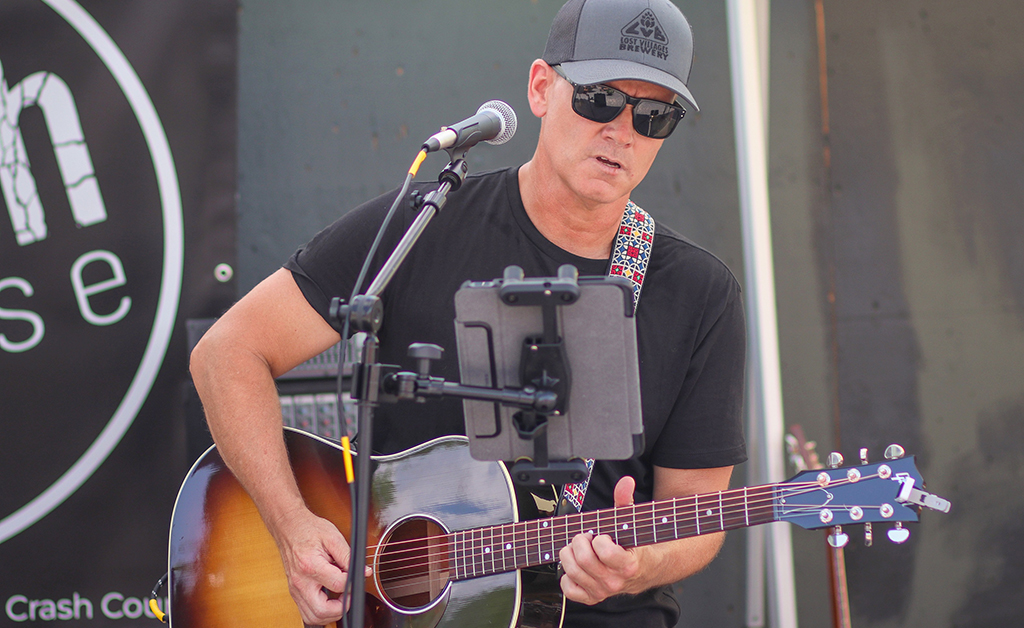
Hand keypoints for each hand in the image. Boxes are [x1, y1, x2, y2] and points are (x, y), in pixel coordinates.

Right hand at [270, 507, 371, 625]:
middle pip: (321, 611)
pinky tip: (329, 599)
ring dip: (330, 614)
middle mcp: (300, 582)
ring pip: (312, 617)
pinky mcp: (294, 592)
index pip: (337, 585)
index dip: (352, 582)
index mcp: (310, 566)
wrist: (289, 527)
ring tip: (340, 598)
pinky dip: (320, 611)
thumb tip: (363, 571)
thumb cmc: (309, 530)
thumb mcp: (333, 537)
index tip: (356, 576)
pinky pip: (307, 612)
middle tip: (348, 595)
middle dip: (340, 608)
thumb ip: (349, 557)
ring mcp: (295, 589)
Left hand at [557, 476, 642, 604]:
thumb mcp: (631, 522)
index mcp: (627, 565)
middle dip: (580, 542)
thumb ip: (625, 501)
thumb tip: (626, 482)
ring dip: (570, 555)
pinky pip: (569, 589)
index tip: (602, 535)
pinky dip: (567, 576)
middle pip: (584, 560)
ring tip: (579, 548)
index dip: (599, 539)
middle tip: (585, 537)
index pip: (605, 552)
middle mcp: (615, 582)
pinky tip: (577, 566)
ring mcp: (602, 591)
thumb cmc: (635, 545)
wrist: (644, 569)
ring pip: (572, 572)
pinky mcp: (592, 597)